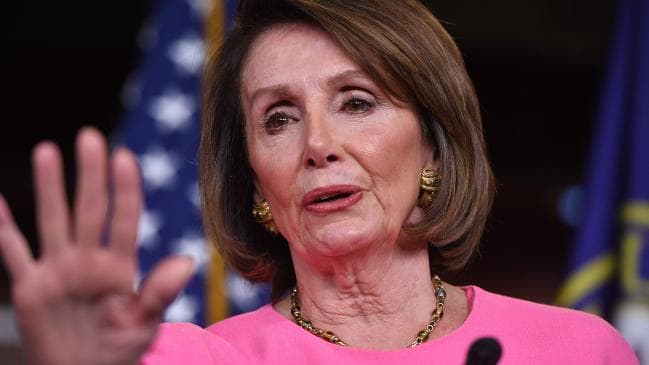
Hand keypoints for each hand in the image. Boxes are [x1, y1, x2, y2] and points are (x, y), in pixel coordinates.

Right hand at [0, 128, 193, 364]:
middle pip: (88, 210)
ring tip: (48, 150)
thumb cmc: (118, 352)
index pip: (124, 220)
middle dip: (89, 175)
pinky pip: (13, 253)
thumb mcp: (143, 325)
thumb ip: (159, 293)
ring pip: (53, 221)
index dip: (125, 190)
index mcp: (119, 268)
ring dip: (49, 188)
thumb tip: (188, 260)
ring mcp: (58, 271)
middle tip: (90, 136)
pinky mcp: (30, 288)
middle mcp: (88, 261)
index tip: (125, 157)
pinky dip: (4, 229)